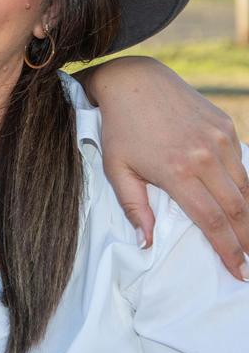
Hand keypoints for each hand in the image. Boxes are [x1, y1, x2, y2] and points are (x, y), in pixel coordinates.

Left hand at [76, 56, 248, 279]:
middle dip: (246, 240)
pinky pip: (242, 164)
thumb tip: (147, 242)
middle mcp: (205, 156)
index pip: (212, 221)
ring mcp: (220, 139)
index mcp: (177, 172)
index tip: (238, 271)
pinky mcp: (226, 126)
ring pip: (245, 188)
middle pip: (237, 209)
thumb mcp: (115, 169)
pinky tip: (243, 202)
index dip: (228, 250)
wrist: (133, 81)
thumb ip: (134, 207)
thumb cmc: (120, 128)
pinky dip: (245, 186)